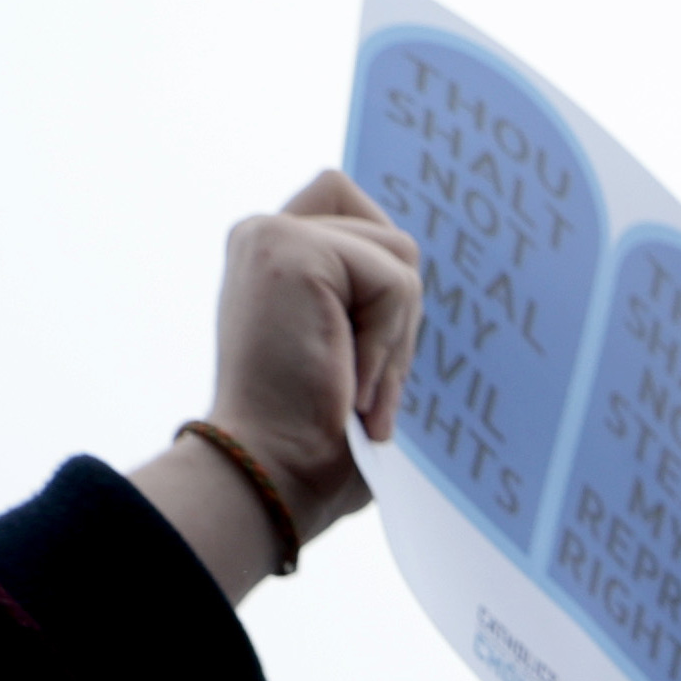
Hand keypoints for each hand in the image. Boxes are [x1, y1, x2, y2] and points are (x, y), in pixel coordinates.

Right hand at [137, 171, 424, 600]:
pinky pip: (393, 282)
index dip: (385, 276)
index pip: (352, 206)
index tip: (363, 354)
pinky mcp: (292, 249)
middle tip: (362, 386)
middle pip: (390, 235)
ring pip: (399, 256)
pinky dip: (388, 345)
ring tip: (354, 389)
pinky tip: (350, 385)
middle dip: (399, 316)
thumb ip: (366, 299)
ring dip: (395, 338)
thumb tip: (414, 269)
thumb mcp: (347, 354)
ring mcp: (274, 235)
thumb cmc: (312, 439)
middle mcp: (266, 234)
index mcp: (274, 256)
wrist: (269, 474)